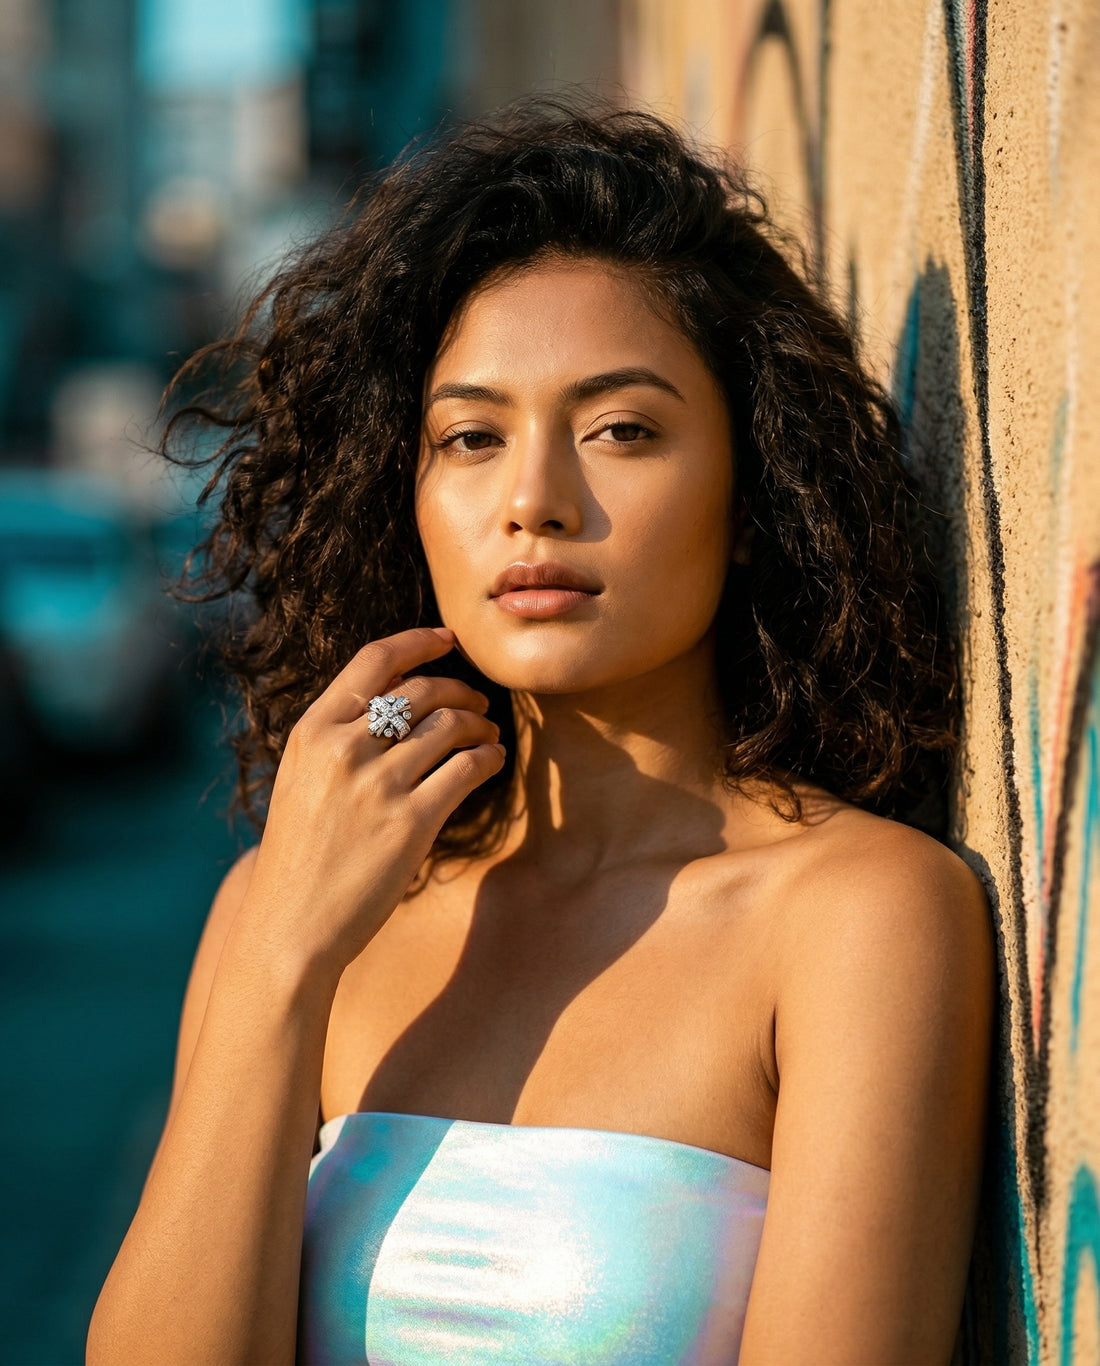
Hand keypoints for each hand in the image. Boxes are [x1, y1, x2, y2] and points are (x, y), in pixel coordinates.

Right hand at [236, 626, 503, 979]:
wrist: (291, 927)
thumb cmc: (300, 858)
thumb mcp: (302, 781)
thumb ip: (340, 740)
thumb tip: (397, 701)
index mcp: (312, 733)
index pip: (373, 661)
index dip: (417, 642)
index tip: (446, 639)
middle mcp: (343, 749)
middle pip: (421, 691)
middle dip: (459, 690)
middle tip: (477, 703)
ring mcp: (378, 785)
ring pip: (451, 726)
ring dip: (479, 725)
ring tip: (487, 736)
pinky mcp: (411, 822)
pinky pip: (467, 768)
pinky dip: (488, 758)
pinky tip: (491, 761)